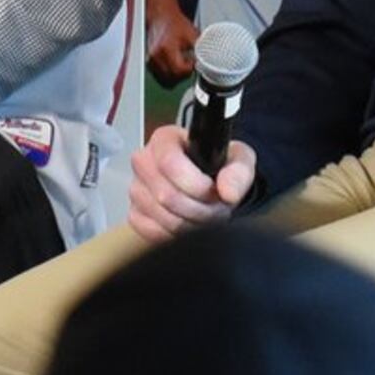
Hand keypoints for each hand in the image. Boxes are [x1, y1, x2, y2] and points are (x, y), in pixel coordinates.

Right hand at [125, 123, 256, 243]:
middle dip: (199, 208)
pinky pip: (152, 231)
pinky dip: (175, 234)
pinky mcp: (135, 213)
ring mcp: (136, 189)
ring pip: (161, 216)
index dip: (194, 184)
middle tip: (216, 206)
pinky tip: (188, 222)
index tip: (214, 191)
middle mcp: (144, 161)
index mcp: (165, 140)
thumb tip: (228, 192)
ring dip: (191, 222)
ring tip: (206, 214)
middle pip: (165, 195)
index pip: (168, 162)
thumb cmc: (218, 167)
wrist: (210, 186)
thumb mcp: (239, 160)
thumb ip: (239, 171)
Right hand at [144, 0, 197, 85]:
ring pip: (165, 80)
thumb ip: (201, 50)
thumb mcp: (193, 34)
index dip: (189, 69)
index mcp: (166, 49)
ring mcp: (151, 60)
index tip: (193, 61)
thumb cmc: (176, 23)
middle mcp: (156, 56)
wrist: (162, 16)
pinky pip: (160, 76)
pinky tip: (174, 65)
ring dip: (176, 76)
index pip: (179, 70)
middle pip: (171, 78)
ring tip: (182, 64)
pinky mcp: (149, 62)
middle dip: (183, 74)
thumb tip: (207, 63)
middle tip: (190, 63)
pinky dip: (169, 74)